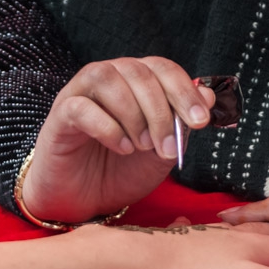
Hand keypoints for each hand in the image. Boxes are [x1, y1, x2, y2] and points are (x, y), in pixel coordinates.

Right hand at [21, 58, 216, 223]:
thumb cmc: (121, 171)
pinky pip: (81, 107)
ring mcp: (79, 94)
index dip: (184, 91)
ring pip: (106, 78)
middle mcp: (107, 79)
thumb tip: (209, 94)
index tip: (200, 121)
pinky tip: (121, 148)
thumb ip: (182, 124)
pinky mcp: (59, 116)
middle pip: (138, 72)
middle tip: (168, 147)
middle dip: (161, 111)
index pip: (162, 68)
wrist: (85, 200)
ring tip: (142, 146)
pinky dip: (107, 127)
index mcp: (134, 82)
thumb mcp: (162, 151)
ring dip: (133, 114)